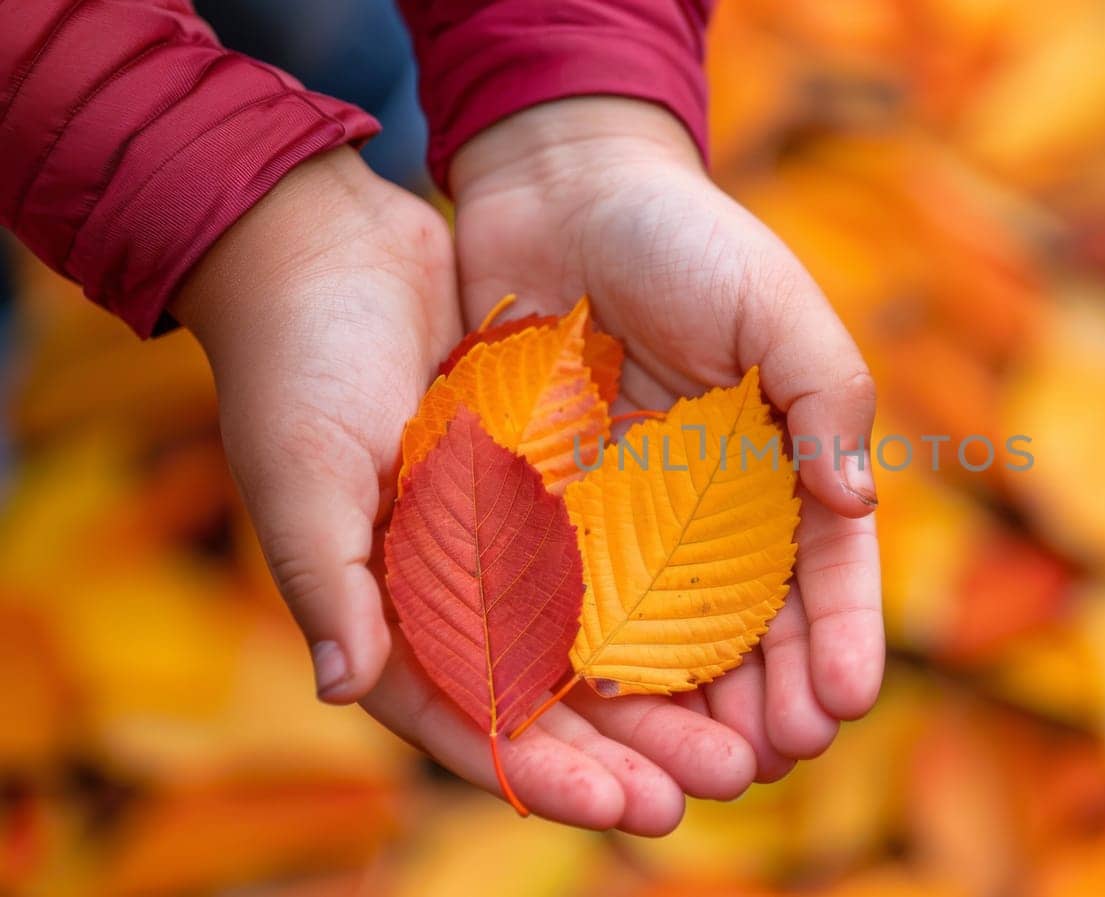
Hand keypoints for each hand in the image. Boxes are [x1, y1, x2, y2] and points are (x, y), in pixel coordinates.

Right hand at [172, 148, 743, 834]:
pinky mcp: (554, 483)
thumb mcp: (301, 466)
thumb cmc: (294, 356)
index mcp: (392, 610)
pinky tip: (738, 624)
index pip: (478, 719)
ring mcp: (510, 538)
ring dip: (672, 688)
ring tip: (753, 728)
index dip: (551, 773)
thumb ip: (324, 576)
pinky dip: (672, 595)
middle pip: (560, 697)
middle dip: (639, 748)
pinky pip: (623, 554)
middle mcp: (459, 589)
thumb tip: (342, 685)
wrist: (334, 243)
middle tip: (729, 778)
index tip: (631, 808)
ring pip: (603, 637)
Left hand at [451, 98, 884, 782]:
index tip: (849, 700)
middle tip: (775, 760)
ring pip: (671, 639)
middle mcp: (714, 511)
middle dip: (773, 698)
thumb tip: (855, 503)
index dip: (842, 638)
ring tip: (704, 769)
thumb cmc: (684, 236)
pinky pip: (575, 602)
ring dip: (692, 709)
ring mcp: (633, 522)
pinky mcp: (553, 516)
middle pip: (754, 627)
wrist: (559, 192)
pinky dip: (592, 663)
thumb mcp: (773, 301)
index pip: (826, 570)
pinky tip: (600, 716)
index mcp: (783, 465)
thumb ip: (824, 392)